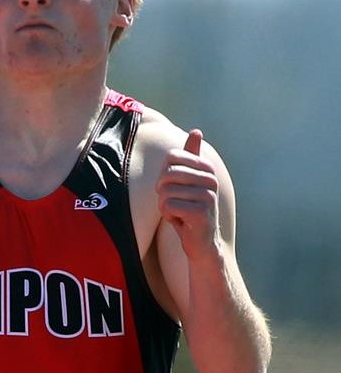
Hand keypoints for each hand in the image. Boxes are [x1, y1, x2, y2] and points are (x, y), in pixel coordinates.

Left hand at [157, 129, 221, 261]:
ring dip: (164, 206)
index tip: (175, 187)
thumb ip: (190, 157)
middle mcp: (211, 180)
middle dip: (162, 191)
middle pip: (167, 174)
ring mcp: (208, 196)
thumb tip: (196, 130)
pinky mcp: (201, 212)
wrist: (201, 242)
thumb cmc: (189, 209)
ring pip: (165, 192)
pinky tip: (181, 221)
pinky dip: (168, 216)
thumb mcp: (187, 181)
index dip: (164, 174)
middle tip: (173, 202)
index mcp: (207, 169)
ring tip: (179, 212)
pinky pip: (168, 206)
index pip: (171, 157)